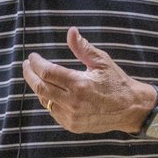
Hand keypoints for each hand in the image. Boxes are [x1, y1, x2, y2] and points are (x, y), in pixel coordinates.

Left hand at [22, 26, 153, 134]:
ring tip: (39, 77)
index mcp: (79, 84)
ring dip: (39, 88)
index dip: (36, 63)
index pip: (47, 72)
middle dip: (30, 75)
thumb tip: (71, 32)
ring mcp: (72, 116)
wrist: (130, 109)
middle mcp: (73, 102)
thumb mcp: (102, 61)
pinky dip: (50, 101)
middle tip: (27, 66)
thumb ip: (83, 48)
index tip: (33, 57)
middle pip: (40, 87)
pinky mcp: (72, 126)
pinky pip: (53, 112)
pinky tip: (52, 92)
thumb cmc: (116, 82)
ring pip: (44, 101)